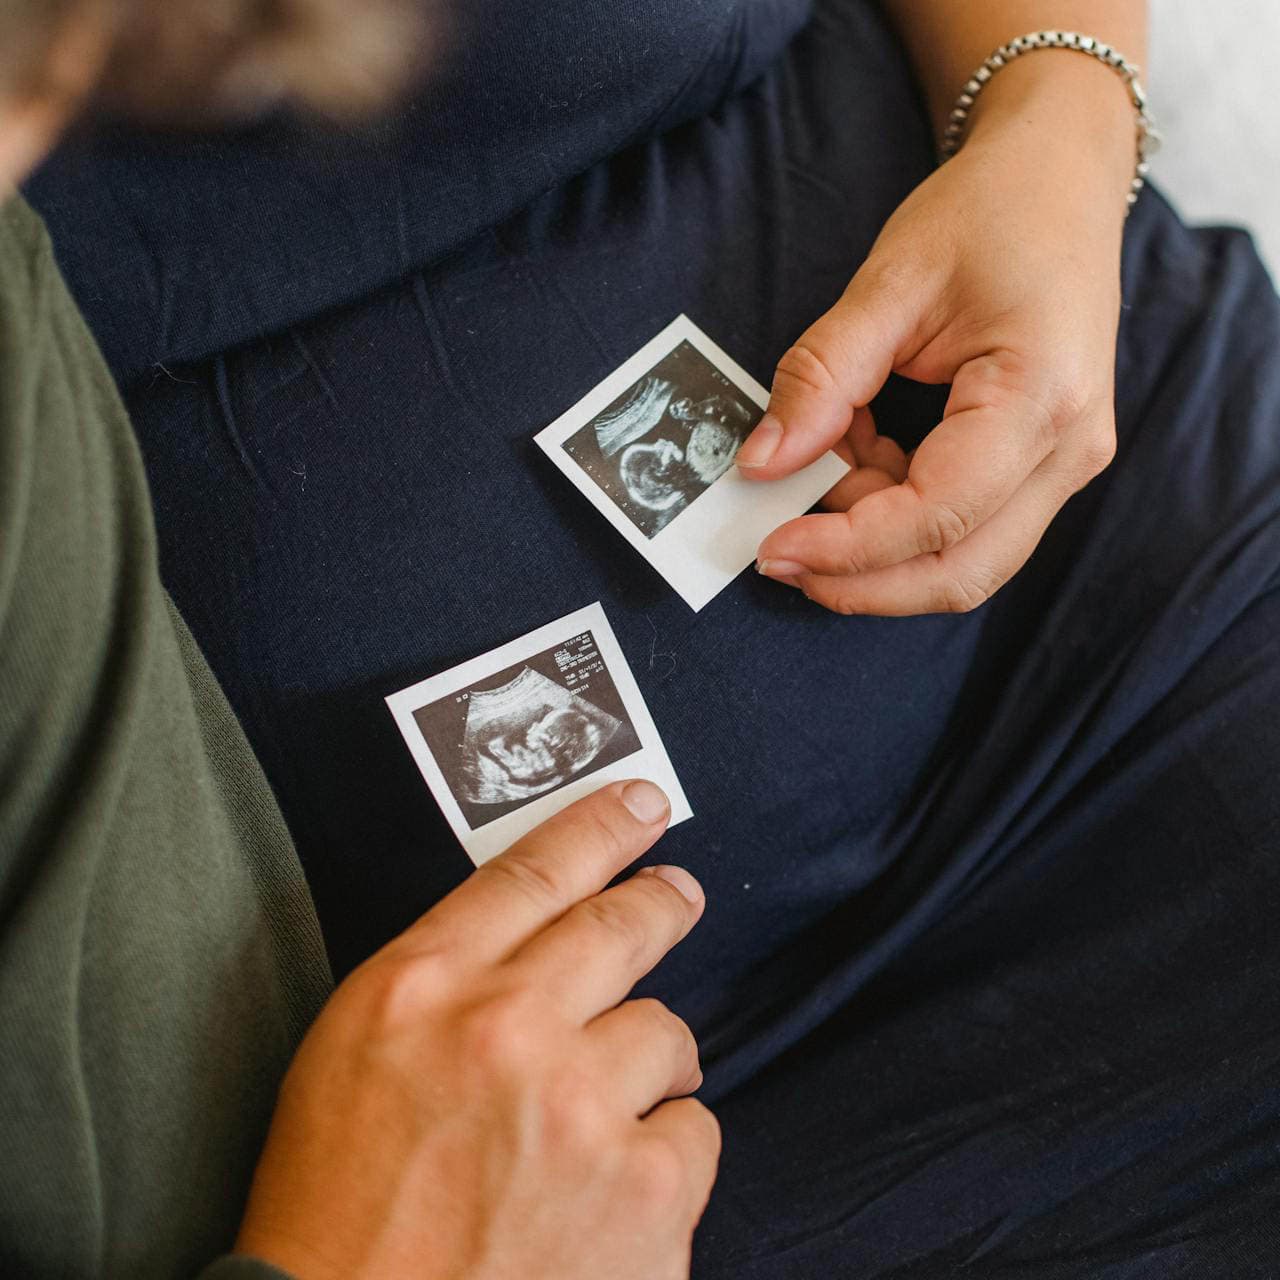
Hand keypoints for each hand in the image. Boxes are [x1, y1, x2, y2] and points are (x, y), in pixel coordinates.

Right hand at [234, 780, 716, 1279]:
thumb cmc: (338, 1204)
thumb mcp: (355, 1049)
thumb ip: (445, 973)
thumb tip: (544, 921)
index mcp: (421, 988)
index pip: (533, 871)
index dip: (598, 827)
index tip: (640, 803)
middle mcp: (506, 1033)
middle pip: (622, 926)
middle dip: (660, 901)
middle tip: (676, 895)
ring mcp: (581, 1113)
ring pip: (667, 1034)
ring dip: (645, 1066)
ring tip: (596, 1118)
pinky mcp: (643, 1197)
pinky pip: (694, 1130)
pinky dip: (664, 1152)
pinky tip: (611, 1188)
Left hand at [738, 58, 1132, 615]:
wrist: (1061, 179)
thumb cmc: (990, 212)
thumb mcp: (889, 282)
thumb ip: (821, 378)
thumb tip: (759, 465)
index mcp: (1043, 396)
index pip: (936, 516)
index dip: (847, 548)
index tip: (771, 545)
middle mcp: (1071, 449)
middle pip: (960, 571)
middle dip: (859, 580)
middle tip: (777, 553)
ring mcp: (1064, 465)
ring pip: (961, 560)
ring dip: (874, 543)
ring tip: (822, 464)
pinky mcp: (1039, 467)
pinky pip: (962, 526)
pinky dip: (893, 513)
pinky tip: (858, 455)